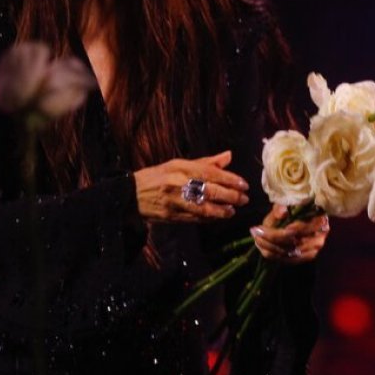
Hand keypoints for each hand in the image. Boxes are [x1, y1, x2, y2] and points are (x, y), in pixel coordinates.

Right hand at [133, 150, 250, 222]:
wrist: (130, 194)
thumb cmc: (157, 176)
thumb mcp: (177, 164)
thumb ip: (205, 162)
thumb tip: (229, 156)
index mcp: (180, 167)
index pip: (210, 172)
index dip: (229, 179)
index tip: (243, 184)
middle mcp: (177, 183)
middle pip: (210, 190)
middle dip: (230, 196)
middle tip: (244, 199)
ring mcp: (174, 201)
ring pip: (204, 207)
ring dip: (222, 210)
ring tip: (233, 210)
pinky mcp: (171, 216)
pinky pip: (195, 218)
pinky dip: (209, 218)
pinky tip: (219, 216)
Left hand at [250, 205, 328, 262]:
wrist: (303, 217)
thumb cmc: (293, 208)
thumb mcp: (285, 204)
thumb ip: (282, 207)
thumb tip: (282, 212)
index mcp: (318, 219)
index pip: (294, 231)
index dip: (275, 232)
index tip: (258, 228)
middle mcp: (320, 236)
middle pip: (290, 243)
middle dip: (268, 239)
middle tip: (254, 233)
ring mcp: (315, 248)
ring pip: (288, 253)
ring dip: (269, 249)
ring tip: (256, 241)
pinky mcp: (308, 256)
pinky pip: (290, 260)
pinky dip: (275, 256)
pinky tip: (263, 250)